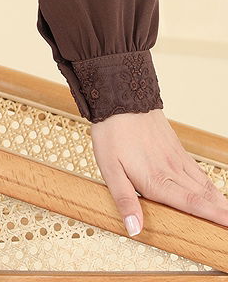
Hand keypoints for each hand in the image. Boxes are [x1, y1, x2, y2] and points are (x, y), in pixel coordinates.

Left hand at [90, 108, 227, 234]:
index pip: (190, 204)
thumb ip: (124, 200)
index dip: (212, 217)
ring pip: (203, 184)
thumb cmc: (111, 133)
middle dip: (221, 213)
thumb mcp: (109, 169)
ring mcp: (175, 158)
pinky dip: (210, 184)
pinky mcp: (176, 147)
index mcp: (156, 180)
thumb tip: (135, 229)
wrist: (120, 96)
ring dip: (219, 201)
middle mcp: (171, 170)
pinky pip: (197, 170)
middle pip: (202, 197)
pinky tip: (214, 191)